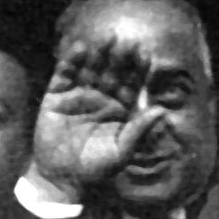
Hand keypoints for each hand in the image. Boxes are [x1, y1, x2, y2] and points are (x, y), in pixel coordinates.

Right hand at [32, 37, 163, 200]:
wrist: (62, 178)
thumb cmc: (96, 169)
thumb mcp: (122, 152)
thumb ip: (140, 131)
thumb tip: (161, 111)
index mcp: (119, 110)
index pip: (130, 85)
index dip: (137, 70)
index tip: (145, 54)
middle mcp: (100, 99)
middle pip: (111, 73)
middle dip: (118, 58)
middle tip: (125, 40)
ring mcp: (78, 96)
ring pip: (89, 70)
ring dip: (97, 55)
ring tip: (105, 39)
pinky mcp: (56, 97)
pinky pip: (64, 75)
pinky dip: (71, 62)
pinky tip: (78, 49)